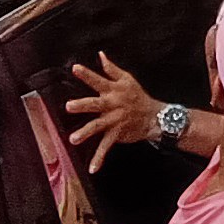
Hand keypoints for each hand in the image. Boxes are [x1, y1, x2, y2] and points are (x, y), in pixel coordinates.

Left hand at [66, 52, 162, 172]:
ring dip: (85, 133)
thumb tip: (100, 55)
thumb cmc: (138, 96)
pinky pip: (106, 147)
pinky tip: (92, 168)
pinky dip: (99, 158)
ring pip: (97, 127)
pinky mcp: (117, 134)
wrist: (154, 116)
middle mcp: (112, 105)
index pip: (98, 80)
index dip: (87, 74)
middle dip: (82, 105)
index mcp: (113, 90)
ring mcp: (114, 120)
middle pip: (95, 104)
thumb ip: (111, 68)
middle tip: (69, 106)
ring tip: (73, 139)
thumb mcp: (127, 79)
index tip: (75, 68)